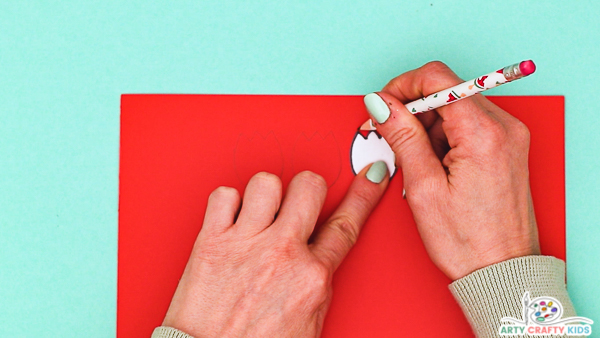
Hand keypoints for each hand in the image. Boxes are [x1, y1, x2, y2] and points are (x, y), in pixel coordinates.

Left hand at [162, 165, 388, 336]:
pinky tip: (233, 217)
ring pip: (266, 181)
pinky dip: (228, 201)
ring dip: (266, 193)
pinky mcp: (211, 241)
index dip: (363, 194)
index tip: (371, 176)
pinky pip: (224, 195)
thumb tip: (319, 257)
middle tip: (299, 199)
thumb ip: (316, 284)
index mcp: (311, 277)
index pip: (346, 223)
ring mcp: (245, 243)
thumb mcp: (307, 323)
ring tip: (261, 211)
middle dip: (308, 187)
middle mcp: (281, 253)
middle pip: (308, 186)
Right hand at [364, 61, 539, 279]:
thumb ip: (402, 136)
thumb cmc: (467, 241)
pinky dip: (444, 137)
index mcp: (483, 132)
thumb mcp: (423, 187)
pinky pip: (468, 125)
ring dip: (428, 127)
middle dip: (413, 111)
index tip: (383, 107)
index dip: (402, 87)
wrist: (502, 271)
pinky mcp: (507, 147)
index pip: (436, 78)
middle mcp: (504, 126)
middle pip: (446, 90)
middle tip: (392, 139)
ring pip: (455, 107)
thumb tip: (381, 104)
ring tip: (418, 165)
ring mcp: (509, 136)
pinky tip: (434, 166)